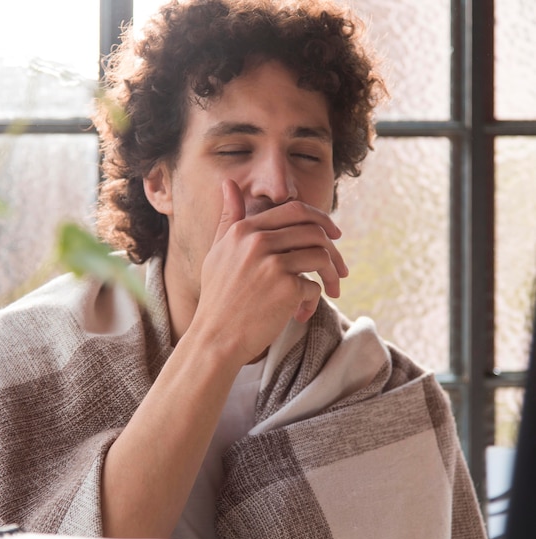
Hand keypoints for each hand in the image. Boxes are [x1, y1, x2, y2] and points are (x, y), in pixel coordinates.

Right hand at [191, 179, 347, 365]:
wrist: (215, 338)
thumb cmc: (218, 298)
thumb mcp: (218, 252)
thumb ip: (229, 218)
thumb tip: (228, 183)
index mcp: (243, 230)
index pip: (294, 210)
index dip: (321, 218)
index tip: (334, 233)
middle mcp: (257, 242)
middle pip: (314, 231)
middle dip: (334, 250)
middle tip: (340, 269)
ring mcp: (272, 264)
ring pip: (322, 256)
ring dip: (332, 276)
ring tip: (331, 291)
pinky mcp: (286, 288)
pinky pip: (315, 287)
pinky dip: (313, 301)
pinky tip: (300, 314)